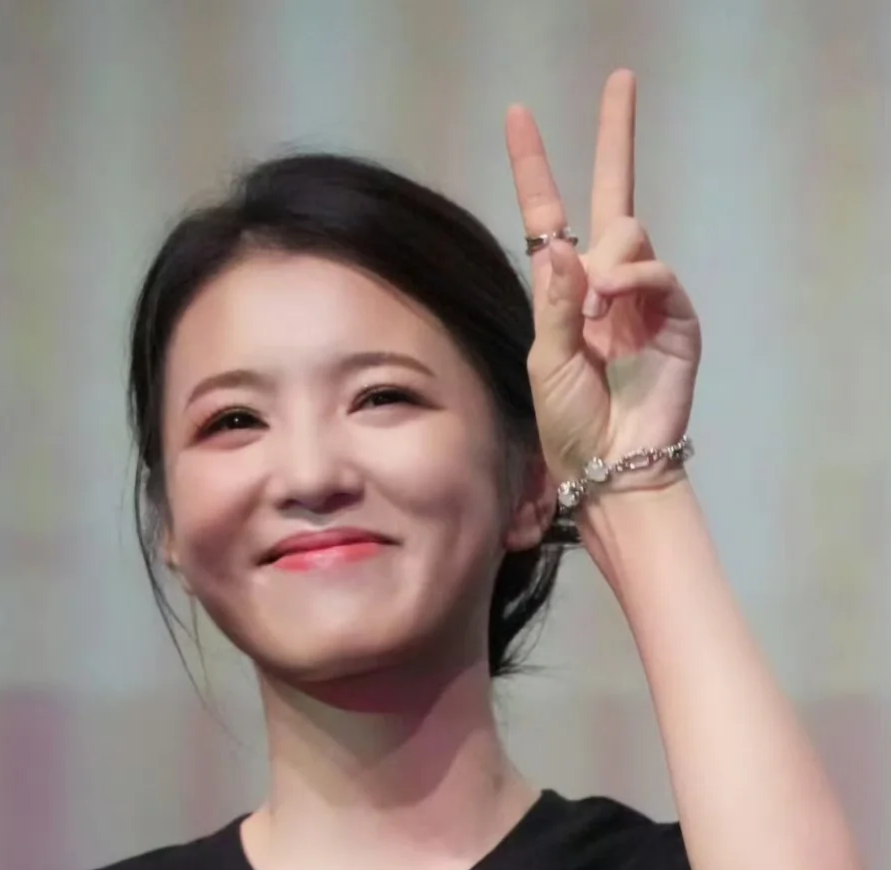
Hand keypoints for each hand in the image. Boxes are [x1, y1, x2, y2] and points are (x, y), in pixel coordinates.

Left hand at [505, 69, 701, 484]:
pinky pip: (658, 271)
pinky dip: (634, 277)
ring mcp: (642, 297)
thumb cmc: (569, 422)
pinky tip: (613, 298)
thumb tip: (564, 243)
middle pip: (614, 196)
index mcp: (563, 291)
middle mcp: (604, 284)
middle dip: (616, 136)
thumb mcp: (544, 361)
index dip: (535, 166)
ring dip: (610, 255)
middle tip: (622, 79)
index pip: (550, 216)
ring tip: (595, 303)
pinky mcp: (676, 316)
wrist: (609, 465)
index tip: (518, 115)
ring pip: (631, 232)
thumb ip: (554, 303)